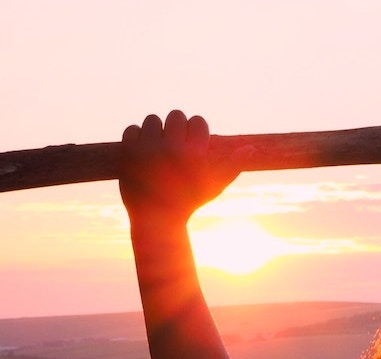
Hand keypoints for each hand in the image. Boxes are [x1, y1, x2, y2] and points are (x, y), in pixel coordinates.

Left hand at [119, 110, 247, 223]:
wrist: (156, 220)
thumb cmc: (190, 202)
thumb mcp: (214, 185)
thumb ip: (233, 165)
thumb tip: (252, 148)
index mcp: (194, 153)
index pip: (197, 121)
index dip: (195, 132)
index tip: (192, 145)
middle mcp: (171, 148)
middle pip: (176, 116)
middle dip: (176, 128)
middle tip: (175, 145)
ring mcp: (147, 149)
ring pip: (152, 119)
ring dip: (156, 131)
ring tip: (158, 148)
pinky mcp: (128, 153)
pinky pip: (132, 130)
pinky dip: (137, 139)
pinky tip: (144, 152)